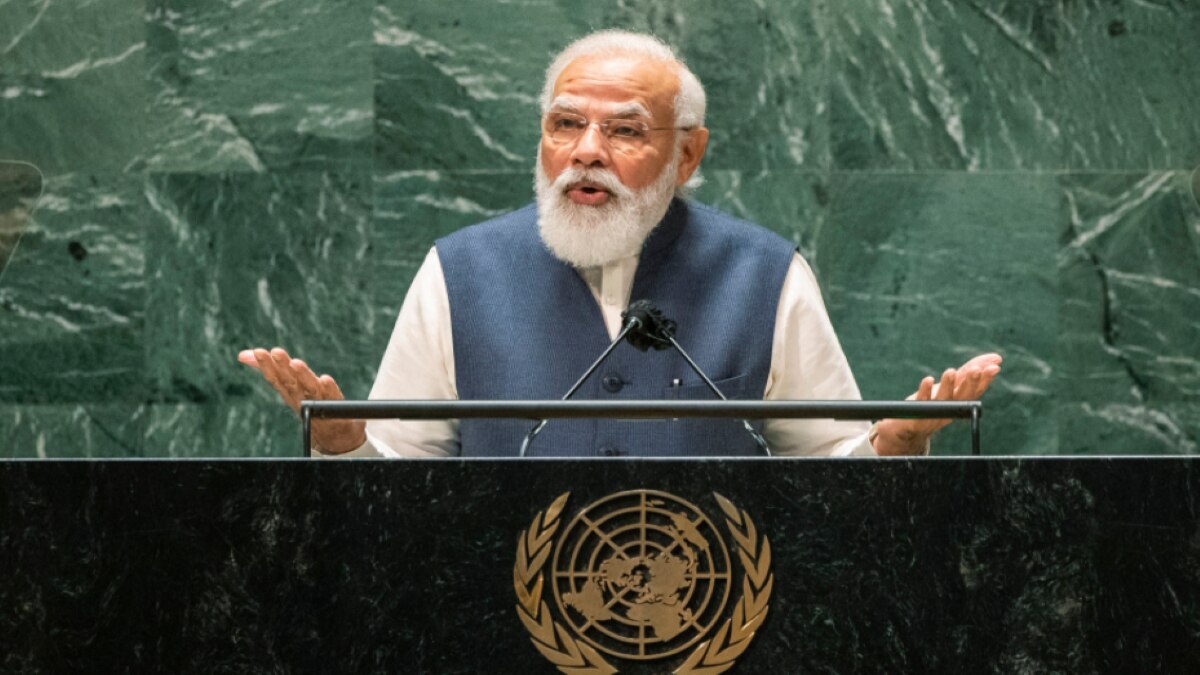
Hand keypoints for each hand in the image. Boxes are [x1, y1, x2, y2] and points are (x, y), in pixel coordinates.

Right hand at [237, 347, 365, 453]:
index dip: (266, 365)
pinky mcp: (338, 407)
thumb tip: (242, 355)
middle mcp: (302, 398)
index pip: (276, 378)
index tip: (258, 351)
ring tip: (295, 362)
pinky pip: (333, 397)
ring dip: (302, 375)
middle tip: (275, 351)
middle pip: (290, 382)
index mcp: (289, 393)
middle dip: (281, 366)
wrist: (335, 433)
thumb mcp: (289, 386)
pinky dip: (329, 388)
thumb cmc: (309, 405)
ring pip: (310, 388)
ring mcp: (320, 403)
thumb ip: (271, 369)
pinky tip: (325, 379)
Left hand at [872, 353, 1001, 455]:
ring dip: (947, 385)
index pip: (977, 389)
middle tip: (976, 370)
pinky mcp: (917, 413)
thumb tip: (996, 358)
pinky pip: (921, 401)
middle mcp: (950, 407)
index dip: (986, 379)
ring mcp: (934, 411)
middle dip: (971, 383)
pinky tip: (928, 380)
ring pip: (943, 399)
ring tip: (950, 371)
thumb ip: (970, 371)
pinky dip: (925, 391)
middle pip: (963, 395)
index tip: (995, 367)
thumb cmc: (936, 401)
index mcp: (961, 400)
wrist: (911, 426)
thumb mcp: (954, 385)